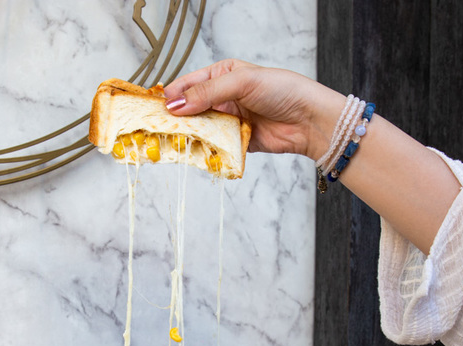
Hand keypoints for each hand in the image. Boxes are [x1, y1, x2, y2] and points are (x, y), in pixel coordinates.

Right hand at [164, 59, 344, 160]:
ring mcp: (228, 121)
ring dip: (188, 136)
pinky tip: (194, 152)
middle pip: (190, 109)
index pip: (187, 84)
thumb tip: (175, 104)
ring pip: (200, 129)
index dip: (170, 96)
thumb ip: (207, 93)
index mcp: (221, 75)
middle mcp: (222, 98)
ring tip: (172, 141)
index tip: (153, 108)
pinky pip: (215, 146)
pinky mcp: (235, 142)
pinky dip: (205, 150)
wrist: (309, 120)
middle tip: (157, 128)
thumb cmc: (282, 90)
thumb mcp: (241, 82)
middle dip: (175, 119)